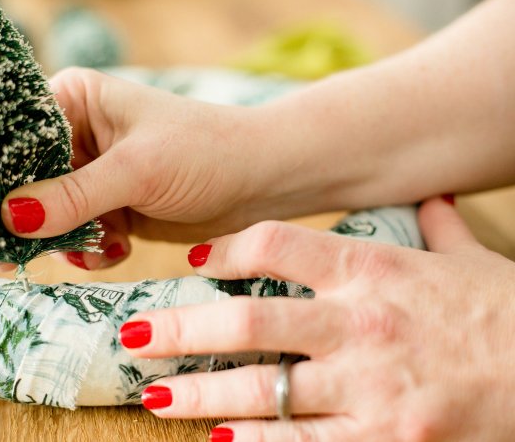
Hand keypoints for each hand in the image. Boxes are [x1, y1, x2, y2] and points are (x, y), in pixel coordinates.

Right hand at [0, 67, 295, 271]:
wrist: (257, 181)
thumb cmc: (205, 152)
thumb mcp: (137, 169)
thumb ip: (73, 195)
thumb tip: (9, 217)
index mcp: (75, 101)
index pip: (13, 137)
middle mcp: (78, 136)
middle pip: (25, 182)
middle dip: (26, 221)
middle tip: (11, 258)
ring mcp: (95, 174)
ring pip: (50, 216)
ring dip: (63, 241)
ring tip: (91, 249)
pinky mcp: (112, 207)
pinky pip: (79, 235)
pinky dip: (90, 250)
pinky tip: (116, 249)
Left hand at [120, 197, 514, 440]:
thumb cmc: (506, 314)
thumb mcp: (469, 261)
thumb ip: (439, 226)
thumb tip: (435, 194)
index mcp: (373, 269)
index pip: (275, 244)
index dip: (223, 249)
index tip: (190, 263)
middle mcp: (360, 323)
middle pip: (247, 320)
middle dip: (180, 330)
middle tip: (134, 337)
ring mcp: (368, 386)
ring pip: (259, 389)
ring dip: (198, 393)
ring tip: (153, 397)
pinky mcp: (384, 440)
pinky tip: (217, 440)